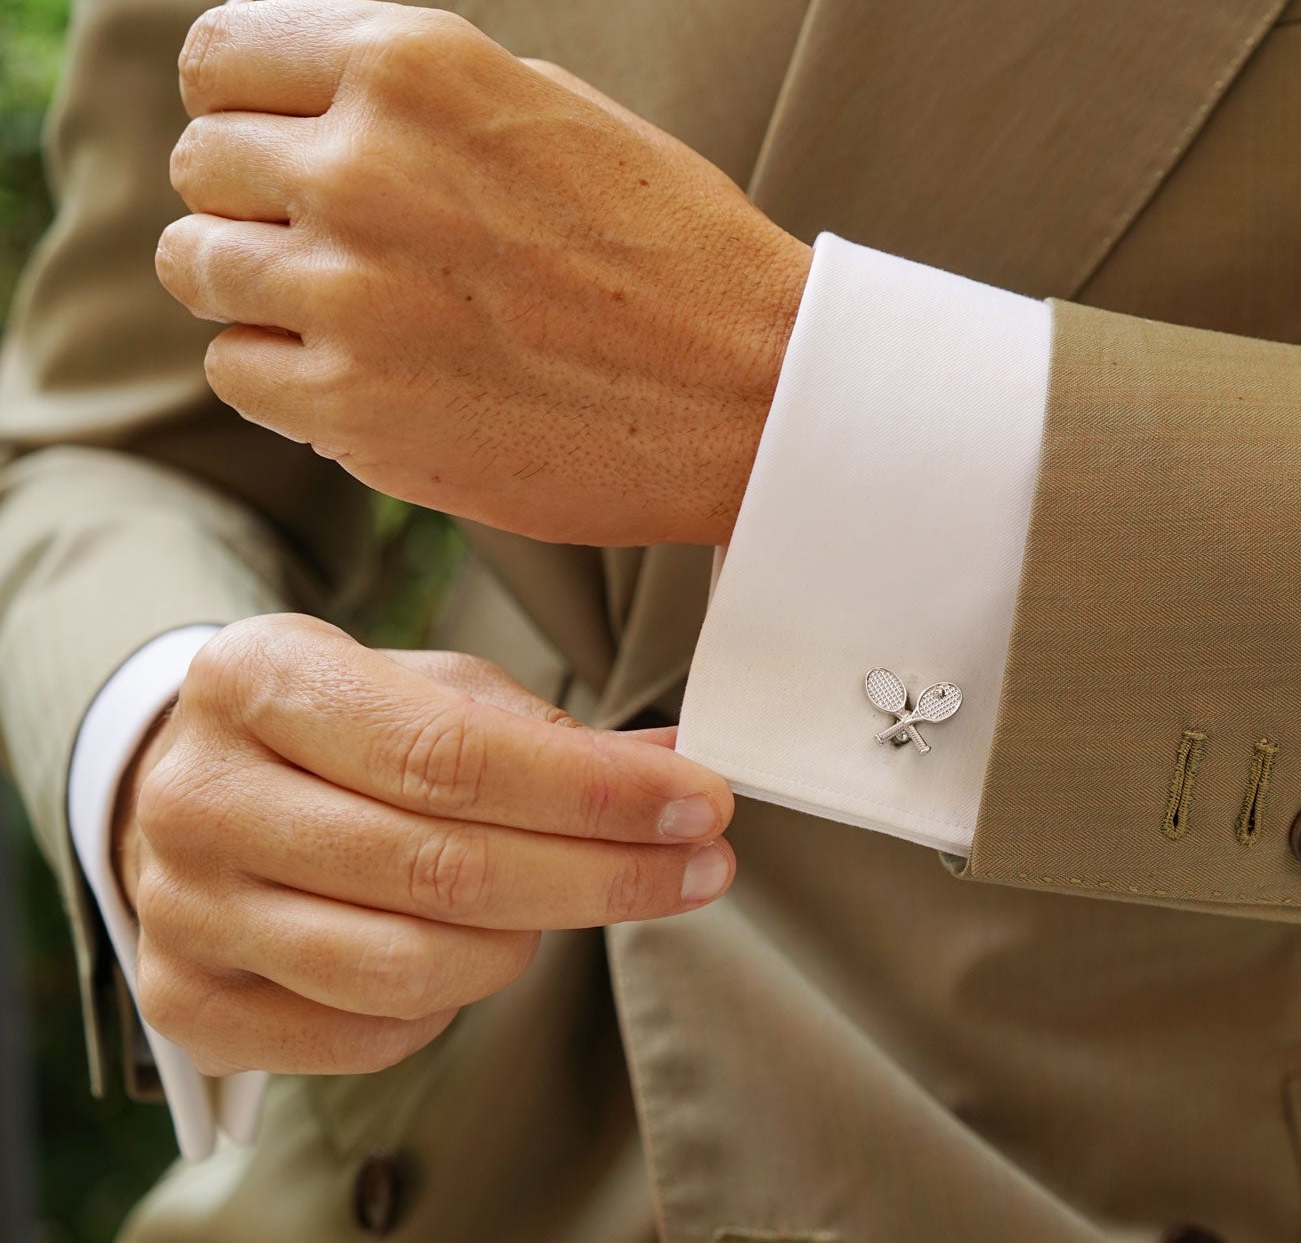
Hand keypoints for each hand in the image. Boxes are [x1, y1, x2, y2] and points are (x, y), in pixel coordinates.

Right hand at [112, 613, 734, 1076]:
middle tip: (703, 868)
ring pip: (409, 967)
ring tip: (572, 898)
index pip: (452, 755)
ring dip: (530, 943)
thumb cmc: (337, 731)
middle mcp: (200, 796)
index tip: (701, 804)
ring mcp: (182, 911)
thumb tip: (677, 765)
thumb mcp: (427, 688)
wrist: (190, 788)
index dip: (595, 793)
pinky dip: (450, 1002)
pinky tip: (473, 949)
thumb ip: (546, 731)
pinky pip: (368, 1036)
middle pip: (443, 869)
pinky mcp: (187, 1007)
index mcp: (258, 678)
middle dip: (603, 875)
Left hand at [156, 0, 811, 547]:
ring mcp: (351, 293)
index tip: (282, 145)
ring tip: (355, 311)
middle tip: (339, 243)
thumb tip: (267, 71)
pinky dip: (284, 375)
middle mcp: (363, 167)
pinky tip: (370, 374)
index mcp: (413, 67)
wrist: (754, 392)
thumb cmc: (670, 246)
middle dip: (254, 200)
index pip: (221, 58)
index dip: (243, 104)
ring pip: (199, 269)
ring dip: (258, 289)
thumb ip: (405, 85)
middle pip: (202, 165)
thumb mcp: (549, 106)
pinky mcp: (354, 408)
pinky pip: (237, 371)